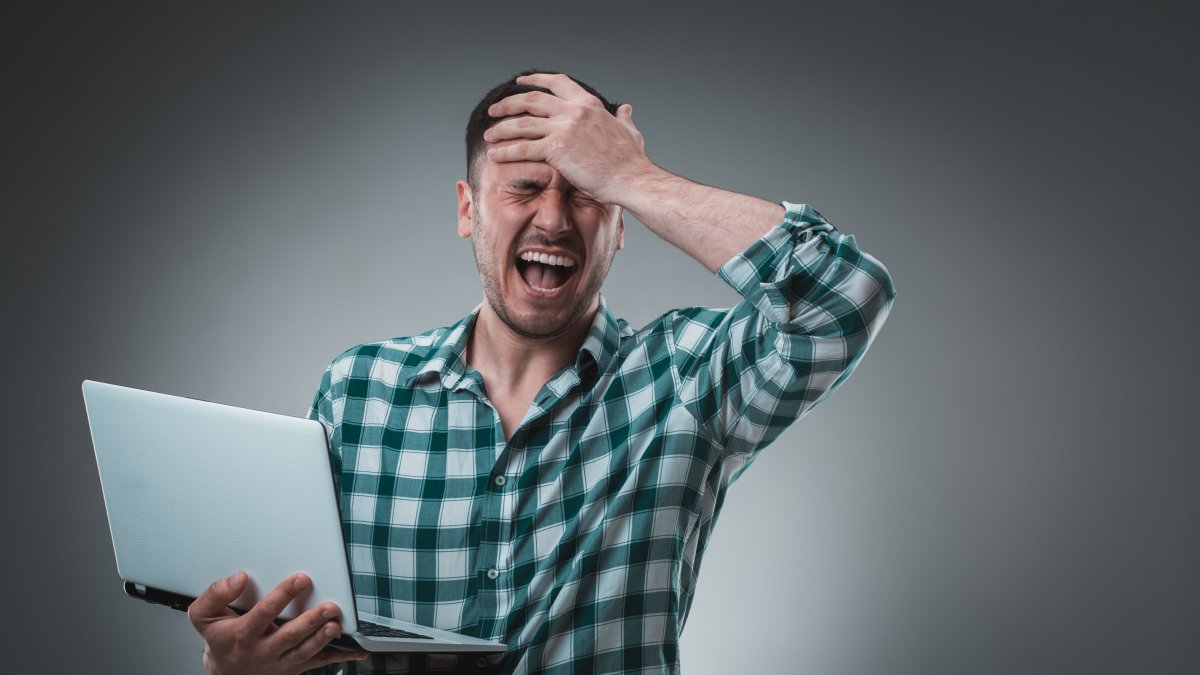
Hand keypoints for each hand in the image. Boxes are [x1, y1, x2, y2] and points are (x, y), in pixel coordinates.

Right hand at [188, 571, 369, 674]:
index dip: (283, 596)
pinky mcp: (294, 668)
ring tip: (335, 624)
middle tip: (329, 607)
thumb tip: (238, 579)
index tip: (300, 579)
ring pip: (304, 652)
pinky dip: (338, 656)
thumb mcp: (203, 616)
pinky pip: (317, 663)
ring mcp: (279, 662)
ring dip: (322, 638)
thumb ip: (215, 594)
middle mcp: (262, 650)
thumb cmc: (219, 638)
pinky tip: (354, 650)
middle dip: (310, 621)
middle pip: (289, 636)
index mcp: (243, 635)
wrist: (225, 671)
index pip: (264, 614)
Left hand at [483, 72, 655, 205]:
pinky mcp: (556, 149)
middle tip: (493, 110)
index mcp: (589, 105)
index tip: (520, 82)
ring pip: (522, 123)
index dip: (536, 80)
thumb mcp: (629, 131)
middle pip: (531, 100)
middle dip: (508, 104)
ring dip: (501, 128)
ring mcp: (564, 128)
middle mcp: (574, 111)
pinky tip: (494, 154)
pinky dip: (506, 151)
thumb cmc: (632, 162)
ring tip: (489, 135)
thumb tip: (625, 109)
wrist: (631, 179)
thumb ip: (623, 118)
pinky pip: (523, 148)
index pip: (557, 82)